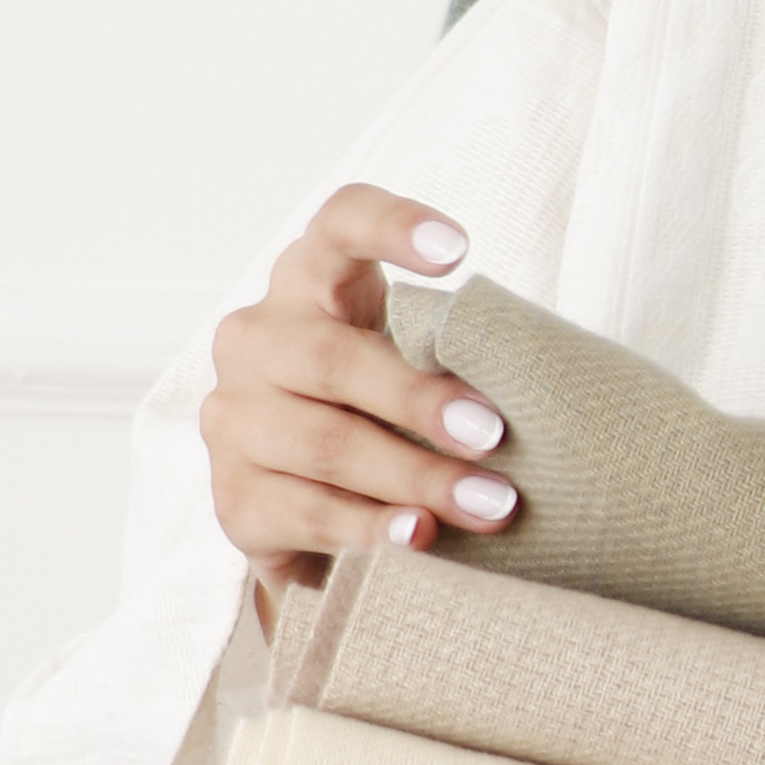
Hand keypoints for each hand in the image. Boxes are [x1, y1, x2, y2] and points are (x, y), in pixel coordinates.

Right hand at [202, 186, 518, 592]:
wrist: (321, 515)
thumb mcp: (416, 365)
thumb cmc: (389, 414)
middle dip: (420, 400)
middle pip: (332, 358)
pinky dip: (371, 529)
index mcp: (309, 282)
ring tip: (488, 504)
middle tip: (495, 435)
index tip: (457, 249)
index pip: (338, 226)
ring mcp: (233, 419)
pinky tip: (420, 538)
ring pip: (325, 443)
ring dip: (416, 478)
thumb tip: (530, 386)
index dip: (392, 227)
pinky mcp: (235, 498)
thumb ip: (451, 356)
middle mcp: (257, 339)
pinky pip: (307, 512)